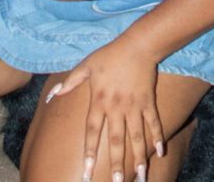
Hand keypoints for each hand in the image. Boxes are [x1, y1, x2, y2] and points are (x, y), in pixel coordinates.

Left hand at [48, 40, 164, 181]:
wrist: (138, 44)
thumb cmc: (110, 54)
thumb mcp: (86, 65)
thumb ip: (70, 82)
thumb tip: (52, 95)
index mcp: (99, 101)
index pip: (92, 131)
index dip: (89, 151)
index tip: (86, 171)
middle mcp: (116, 107)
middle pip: (116, 140)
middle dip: (116, 163)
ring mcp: (134, 106)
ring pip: (136, 136)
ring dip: (139, 157)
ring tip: (141, 176)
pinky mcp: (148, 101)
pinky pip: (154, 122)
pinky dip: (158, 137)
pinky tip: (161, 153)